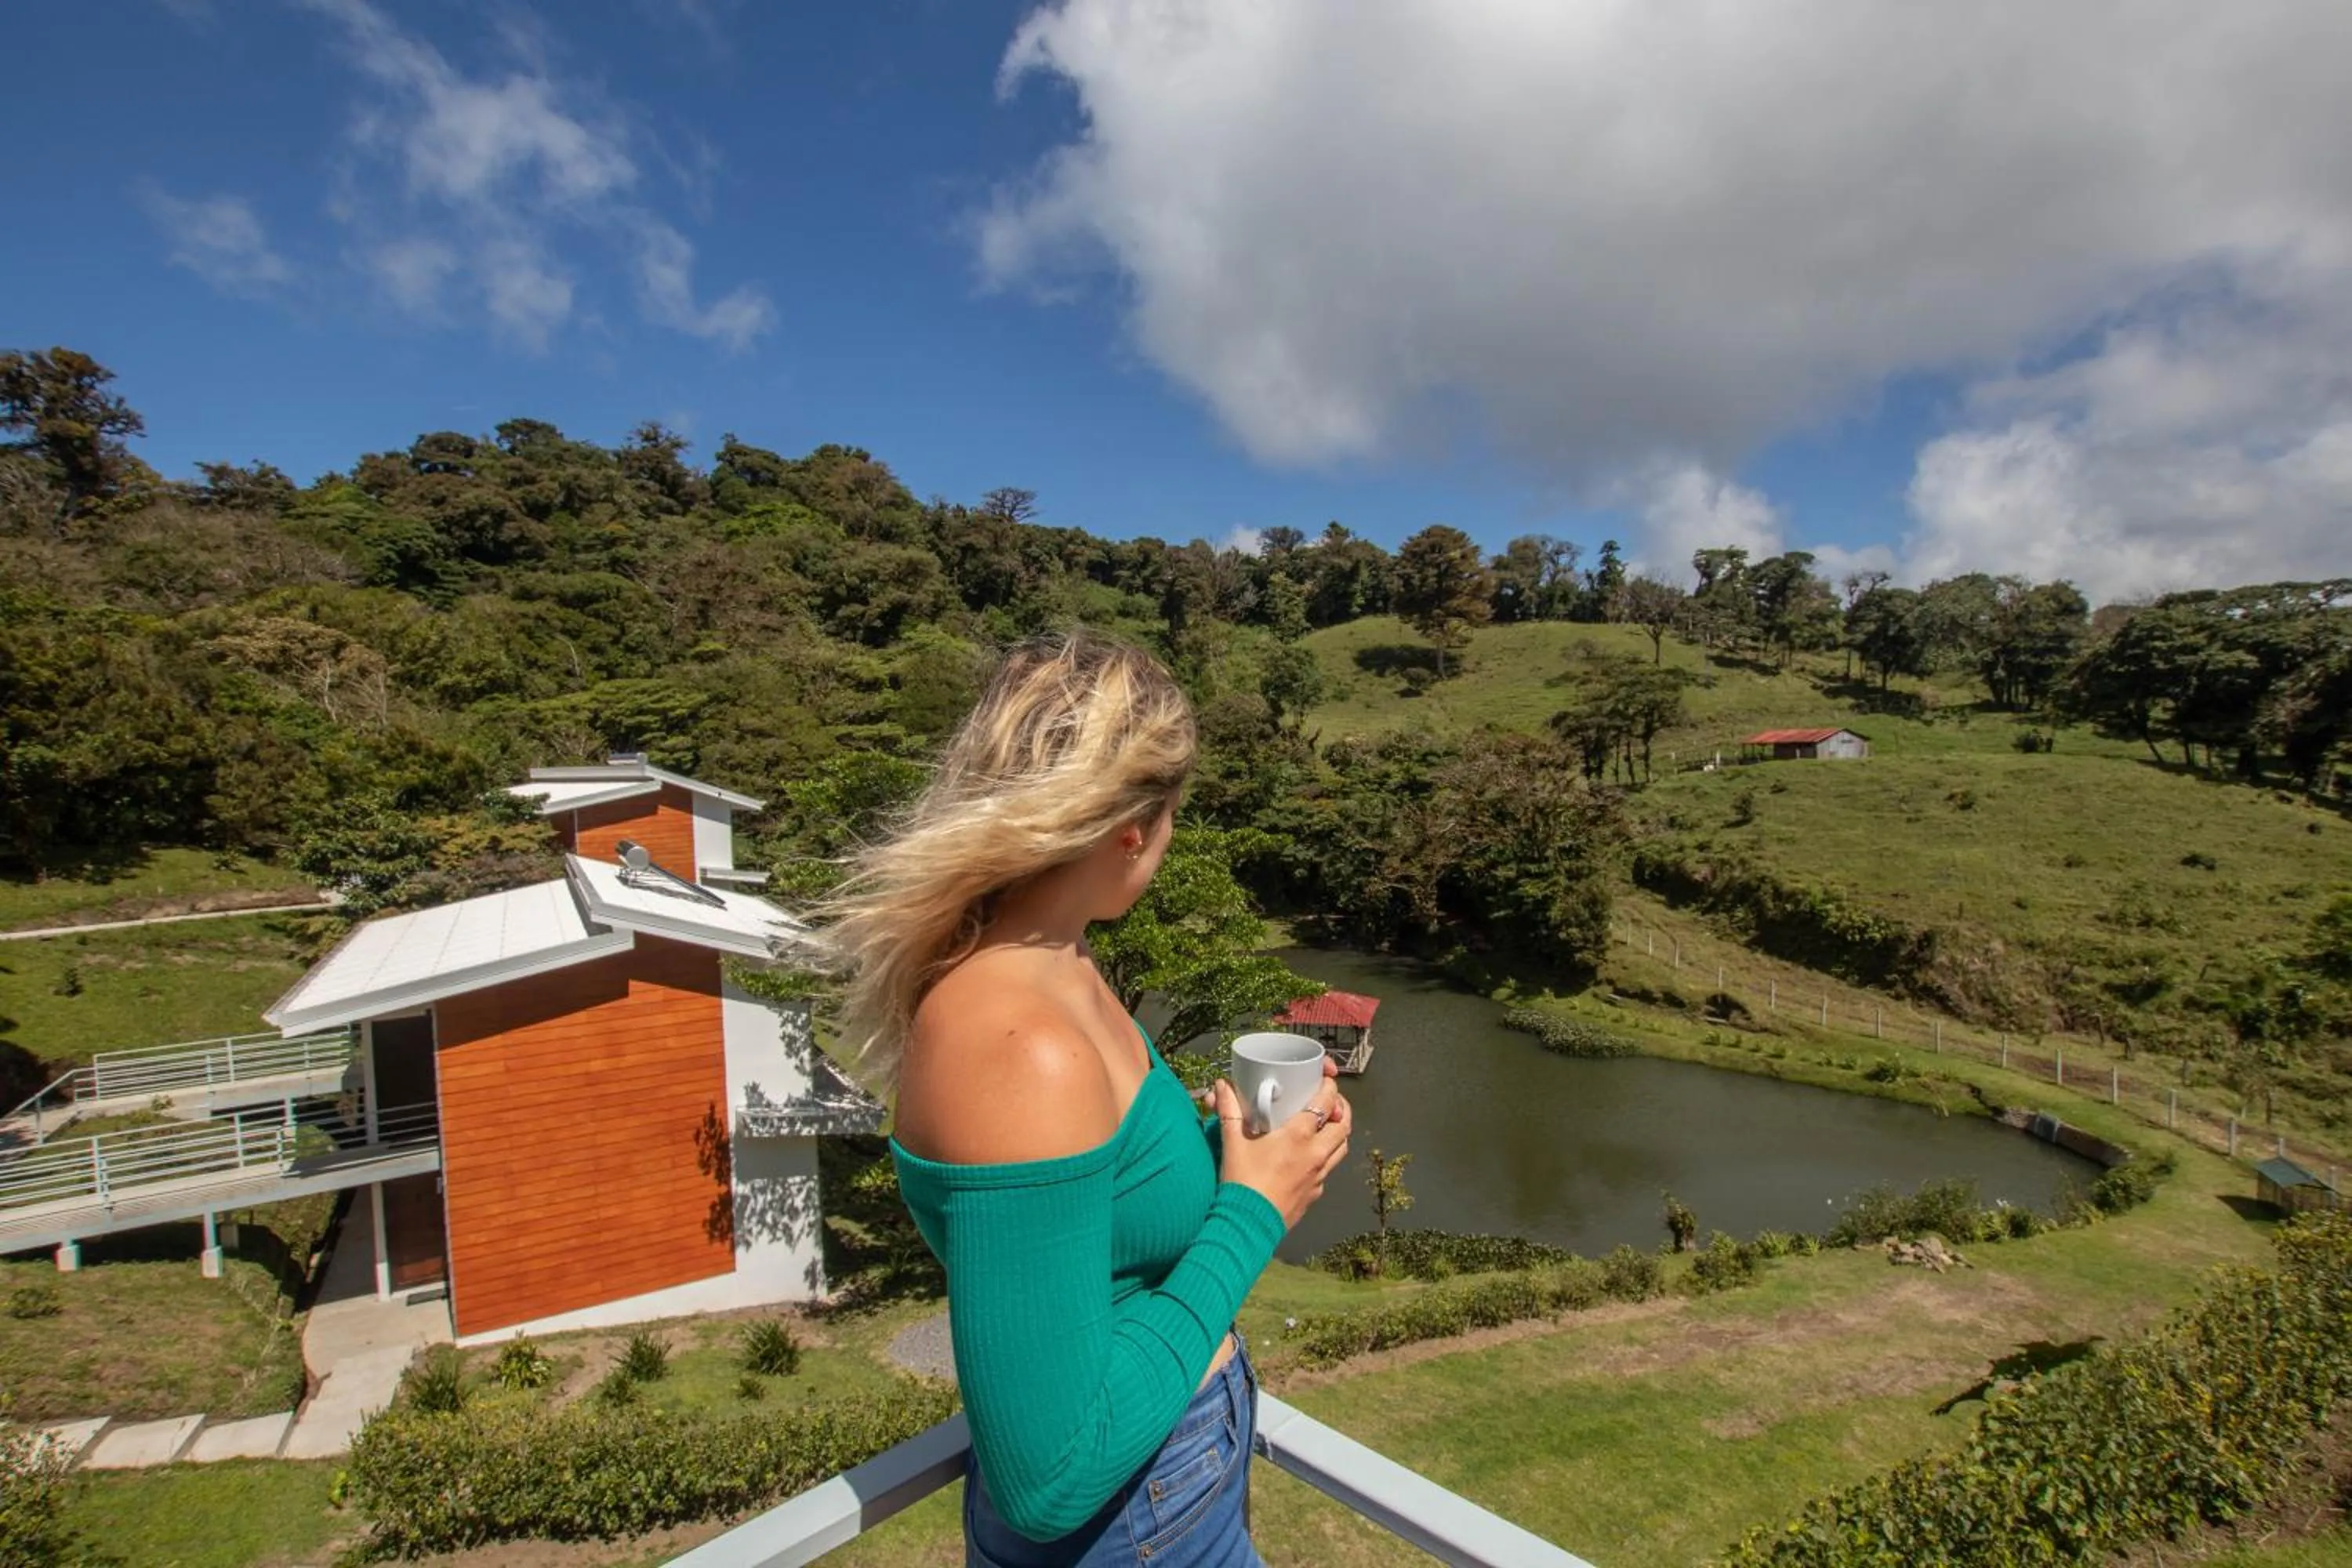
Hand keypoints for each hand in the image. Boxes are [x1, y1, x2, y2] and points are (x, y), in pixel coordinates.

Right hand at [1212, 1058, 1349, 1230]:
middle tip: (1331, 1100)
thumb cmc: (1241, 1182)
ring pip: (1342, 1147)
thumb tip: (1222, 1086)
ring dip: (1339, 1132)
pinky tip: (1311, 1155)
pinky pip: (1329, 1170)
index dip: (1330, 1086)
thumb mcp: (1233, 1142)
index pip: (1326, 1103)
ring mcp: (1319, 1176)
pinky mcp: (1315, 1194)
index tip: (1326, 1077)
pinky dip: (1326, 1157)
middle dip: (1341, 1108)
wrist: (1247, 1225)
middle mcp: (1315, 1154)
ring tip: (1327, 1124)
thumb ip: (1229, 1110)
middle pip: (1344, 1125)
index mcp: (1298, 1136)